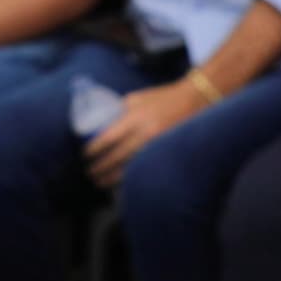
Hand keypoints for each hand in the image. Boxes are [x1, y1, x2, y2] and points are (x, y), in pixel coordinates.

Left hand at [82, 77, 209, 188]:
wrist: (195, 99)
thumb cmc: (163, 97)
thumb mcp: (137, 98)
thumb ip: (120, 111)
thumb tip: (102, 124)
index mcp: (135, 116)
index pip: (108, 137)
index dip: (94, 149)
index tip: (85, 155)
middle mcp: (145, 132)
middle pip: (117, 156)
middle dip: (101, 167)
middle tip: (90, 172)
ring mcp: (158, 145)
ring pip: (130, 167)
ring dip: (113, 177)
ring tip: (100, 182)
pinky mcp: (166, 152)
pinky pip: (144, 168)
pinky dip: (131, 176)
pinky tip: (121, 182)